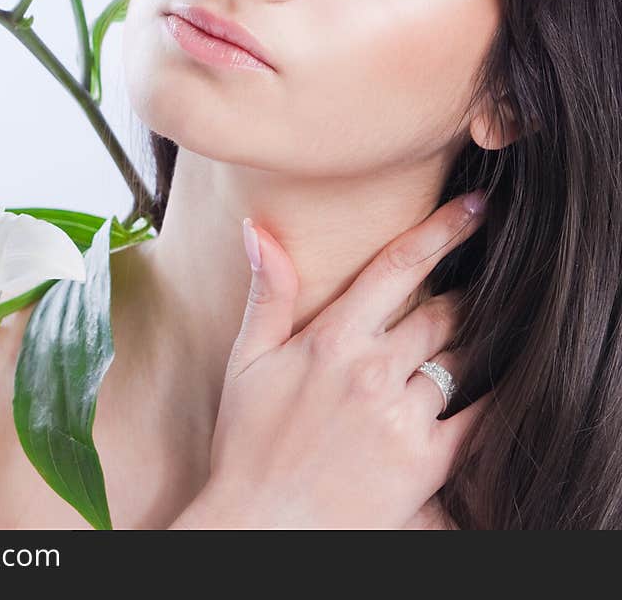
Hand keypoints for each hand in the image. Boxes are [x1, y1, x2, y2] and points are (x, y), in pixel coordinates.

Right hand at [186, 192, 489, 529]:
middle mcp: (372, 370)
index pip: (399, 267)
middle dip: (459, 297)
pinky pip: (476, 416)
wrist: (263, 530)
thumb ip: (266, 294)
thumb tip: (256, 230)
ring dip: (468, 345)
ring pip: (459, 358)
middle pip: (442, 312)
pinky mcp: (425, 462)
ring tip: (468, 341)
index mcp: (331, 340)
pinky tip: (492, 386)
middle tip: (467, 293)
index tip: (476, 209)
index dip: (443, 231)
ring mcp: (402, 416)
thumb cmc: (249, 444)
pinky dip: (488, 396)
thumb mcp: (246, 362)